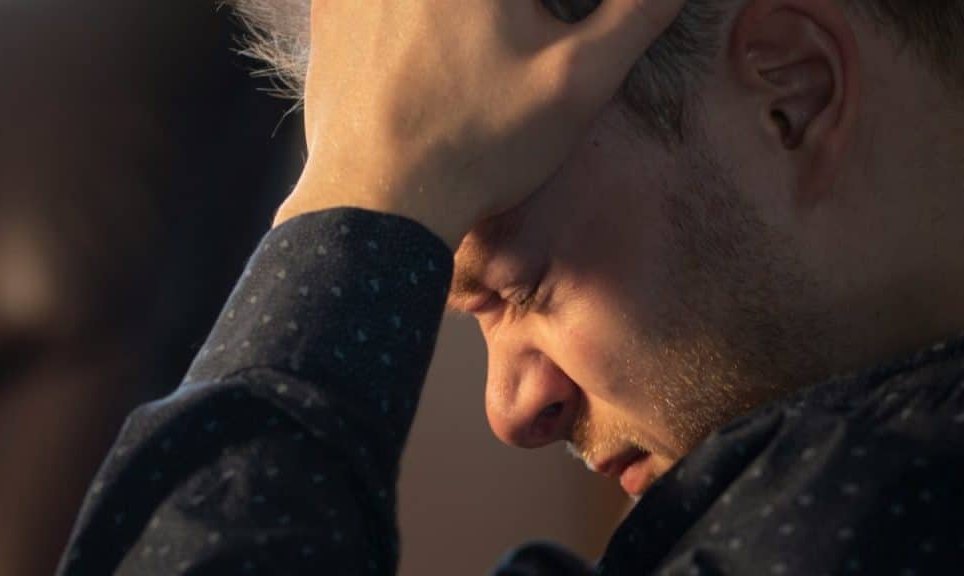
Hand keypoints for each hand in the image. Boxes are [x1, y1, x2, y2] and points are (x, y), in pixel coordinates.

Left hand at [275, 0, 684, 247]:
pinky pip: (381, 3)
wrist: (378, 202)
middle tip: (519, 48)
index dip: (551, 13)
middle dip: (518, 16)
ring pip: (436, 3)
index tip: (550, 38)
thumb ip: (635, 12)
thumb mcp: (578, 79)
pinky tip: (427, 59)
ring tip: (471, 66)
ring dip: (463, 20)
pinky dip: (411, 20)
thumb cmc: (482, 143)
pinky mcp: (328, 8)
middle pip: (498, 1)